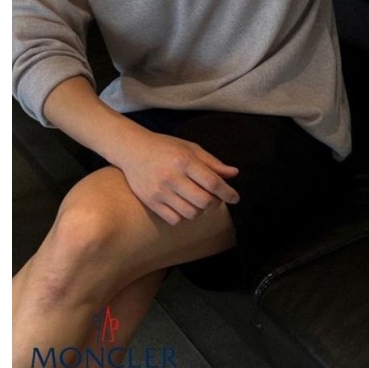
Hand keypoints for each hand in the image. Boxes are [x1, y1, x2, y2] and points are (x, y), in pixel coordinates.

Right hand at [116, 129, 239, 225]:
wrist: (133, 150)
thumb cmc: (166, 148)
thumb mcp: (191, 149)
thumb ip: (213, 163)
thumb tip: (234, 173)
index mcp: (185, 160)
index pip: (212, 182)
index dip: (228, 192)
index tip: (235, 198)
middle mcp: (172, 177)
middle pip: (204, 201)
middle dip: (215, 203)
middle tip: (215, 198)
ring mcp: (160, 191)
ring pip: (191, 213)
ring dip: (200, 210)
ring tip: (198, 200)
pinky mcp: (150, 202)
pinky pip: (175, 219)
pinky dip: (184, 216)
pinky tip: (183, 205)